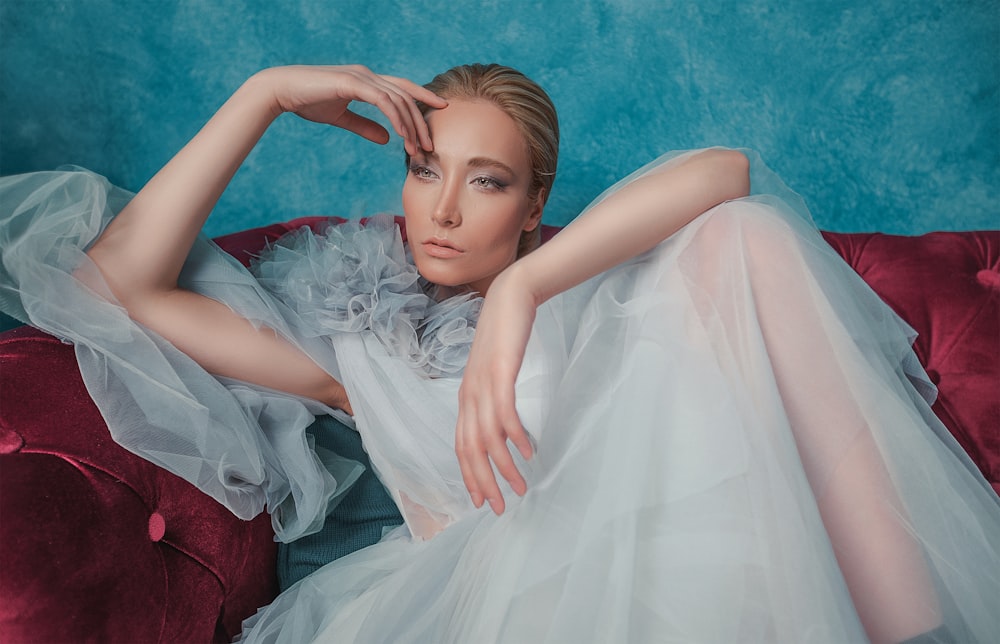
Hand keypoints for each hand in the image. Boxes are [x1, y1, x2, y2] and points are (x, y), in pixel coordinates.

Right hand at [255, 65, 446, 155]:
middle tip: (430, 146)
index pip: (402, 88)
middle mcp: (367, 75)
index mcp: (366, 80)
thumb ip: (365, 126)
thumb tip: (387, 138)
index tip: (440, 110)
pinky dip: (395, 118)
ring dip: (410, 125)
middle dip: (420, 122)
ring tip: (417, 148)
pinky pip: (383, 101)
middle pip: (405, 96)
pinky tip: (402, 135)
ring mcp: (361, 76)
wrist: (281, 90)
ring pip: (397, 100)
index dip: (422, 97)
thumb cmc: (307, 101)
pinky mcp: (352, 82)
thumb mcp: (341, 117)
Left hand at [455, 267, 537, 514]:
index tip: (483, 500)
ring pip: (487, 437)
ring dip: (503, 466)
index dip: (470, 476)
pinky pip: (504, 412)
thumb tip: (503, 430)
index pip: (461, 446)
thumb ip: (495, 400)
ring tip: (520, 486)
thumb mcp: (496, 373)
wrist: (511, 297)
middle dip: (484, 482)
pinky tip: (528, 451)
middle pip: (470, 449)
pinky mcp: (500, 372)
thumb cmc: (505, 336)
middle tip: (500, 507)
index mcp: (466, 398)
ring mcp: (483, 384)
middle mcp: (469, 395)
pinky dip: (515, 436)